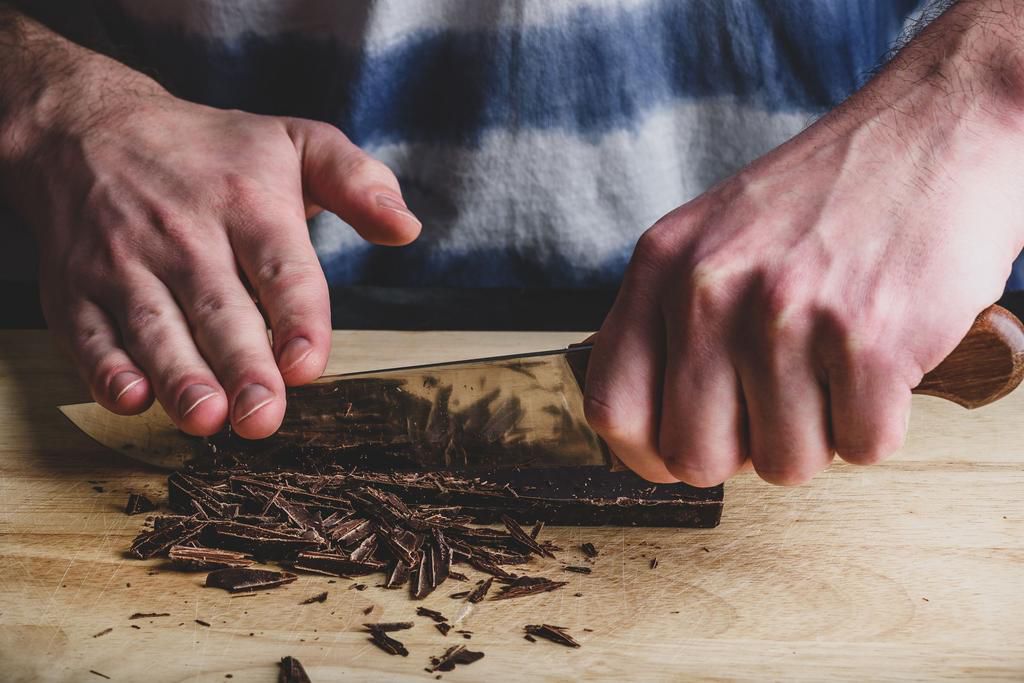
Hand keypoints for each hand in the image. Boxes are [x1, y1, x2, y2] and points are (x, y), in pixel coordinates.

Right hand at [2, 34, 419, 438]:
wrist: (90, 129)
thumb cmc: (213, 152)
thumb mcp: (295, 142)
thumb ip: (358, 182)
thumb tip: (407, 228)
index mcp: (248, 205)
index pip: (280, 268)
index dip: (295, 318)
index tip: (307, 365)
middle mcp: (185, 236)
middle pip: (219, 309)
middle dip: (242, 367)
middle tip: (262, 417)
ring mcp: (125, 264)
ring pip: (155, 328)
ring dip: (180, 377)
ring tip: (206, 419)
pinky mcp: (77, 290)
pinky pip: (89, 336)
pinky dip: (105, 370)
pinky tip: (130, 399)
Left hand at [584, 1, 1023, 484]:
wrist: (938, 128)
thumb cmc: (829, 195)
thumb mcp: (715, 238)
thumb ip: (671, 322)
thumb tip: (655, 431)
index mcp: (661, 267)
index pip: (612, 408)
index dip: (647, 453)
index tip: (680, 454)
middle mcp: (709, 290)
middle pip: (694, 457)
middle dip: (743, 451)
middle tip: (779, 404)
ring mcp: (785, 314)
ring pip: (784, 465)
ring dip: (819, 435)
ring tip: (835, 366)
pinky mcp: (868, 339)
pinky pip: (862, 448)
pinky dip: (879, 421)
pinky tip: (881, 360)